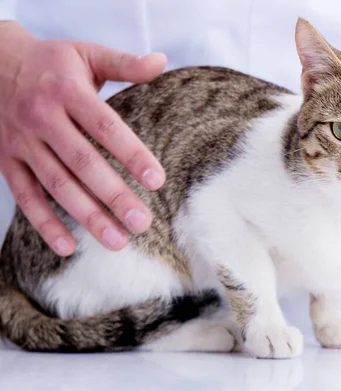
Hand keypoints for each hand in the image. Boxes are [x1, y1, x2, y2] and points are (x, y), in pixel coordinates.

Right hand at [0, 22, 166, 255]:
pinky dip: (44, 223)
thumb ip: (124, 63)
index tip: (157, 180)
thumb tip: (162, 61)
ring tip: (117, 241)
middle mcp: (43, 119)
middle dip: (113, 195)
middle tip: (142, 221)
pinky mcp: (7, 161)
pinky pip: (25, 196)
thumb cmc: (51, 62)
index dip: (131, 154)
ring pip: (56, 185)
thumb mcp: (86, 53)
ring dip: (87, 216)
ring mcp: (22, 143)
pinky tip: (68, 247)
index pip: (105, 127)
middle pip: (83, 163)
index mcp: (67, 92)